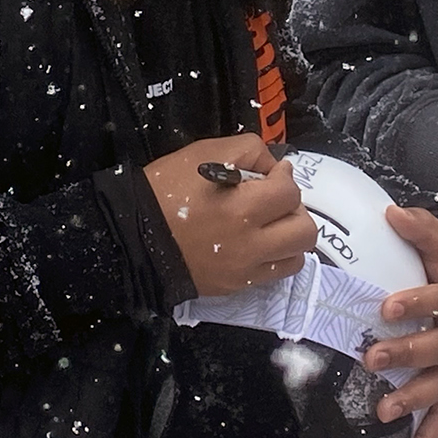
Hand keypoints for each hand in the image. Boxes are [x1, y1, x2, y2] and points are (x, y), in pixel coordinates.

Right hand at [145, 134, 316, 296]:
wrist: (132, 236)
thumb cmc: (165, 190)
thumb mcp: (204, 151)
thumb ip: (249, 151)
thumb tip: (274, 168)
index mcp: (242, 208)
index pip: (290, 192)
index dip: (285, 176)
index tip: (272, 173)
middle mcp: (250, 244)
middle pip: (304, 230)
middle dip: (296, 208)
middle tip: (276, 200)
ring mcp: (244, 270)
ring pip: (297, 257)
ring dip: (292, 236)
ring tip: (272, 223)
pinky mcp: (235, 286)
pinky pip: (275, 275)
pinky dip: (277, 257)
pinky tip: (260, 243)